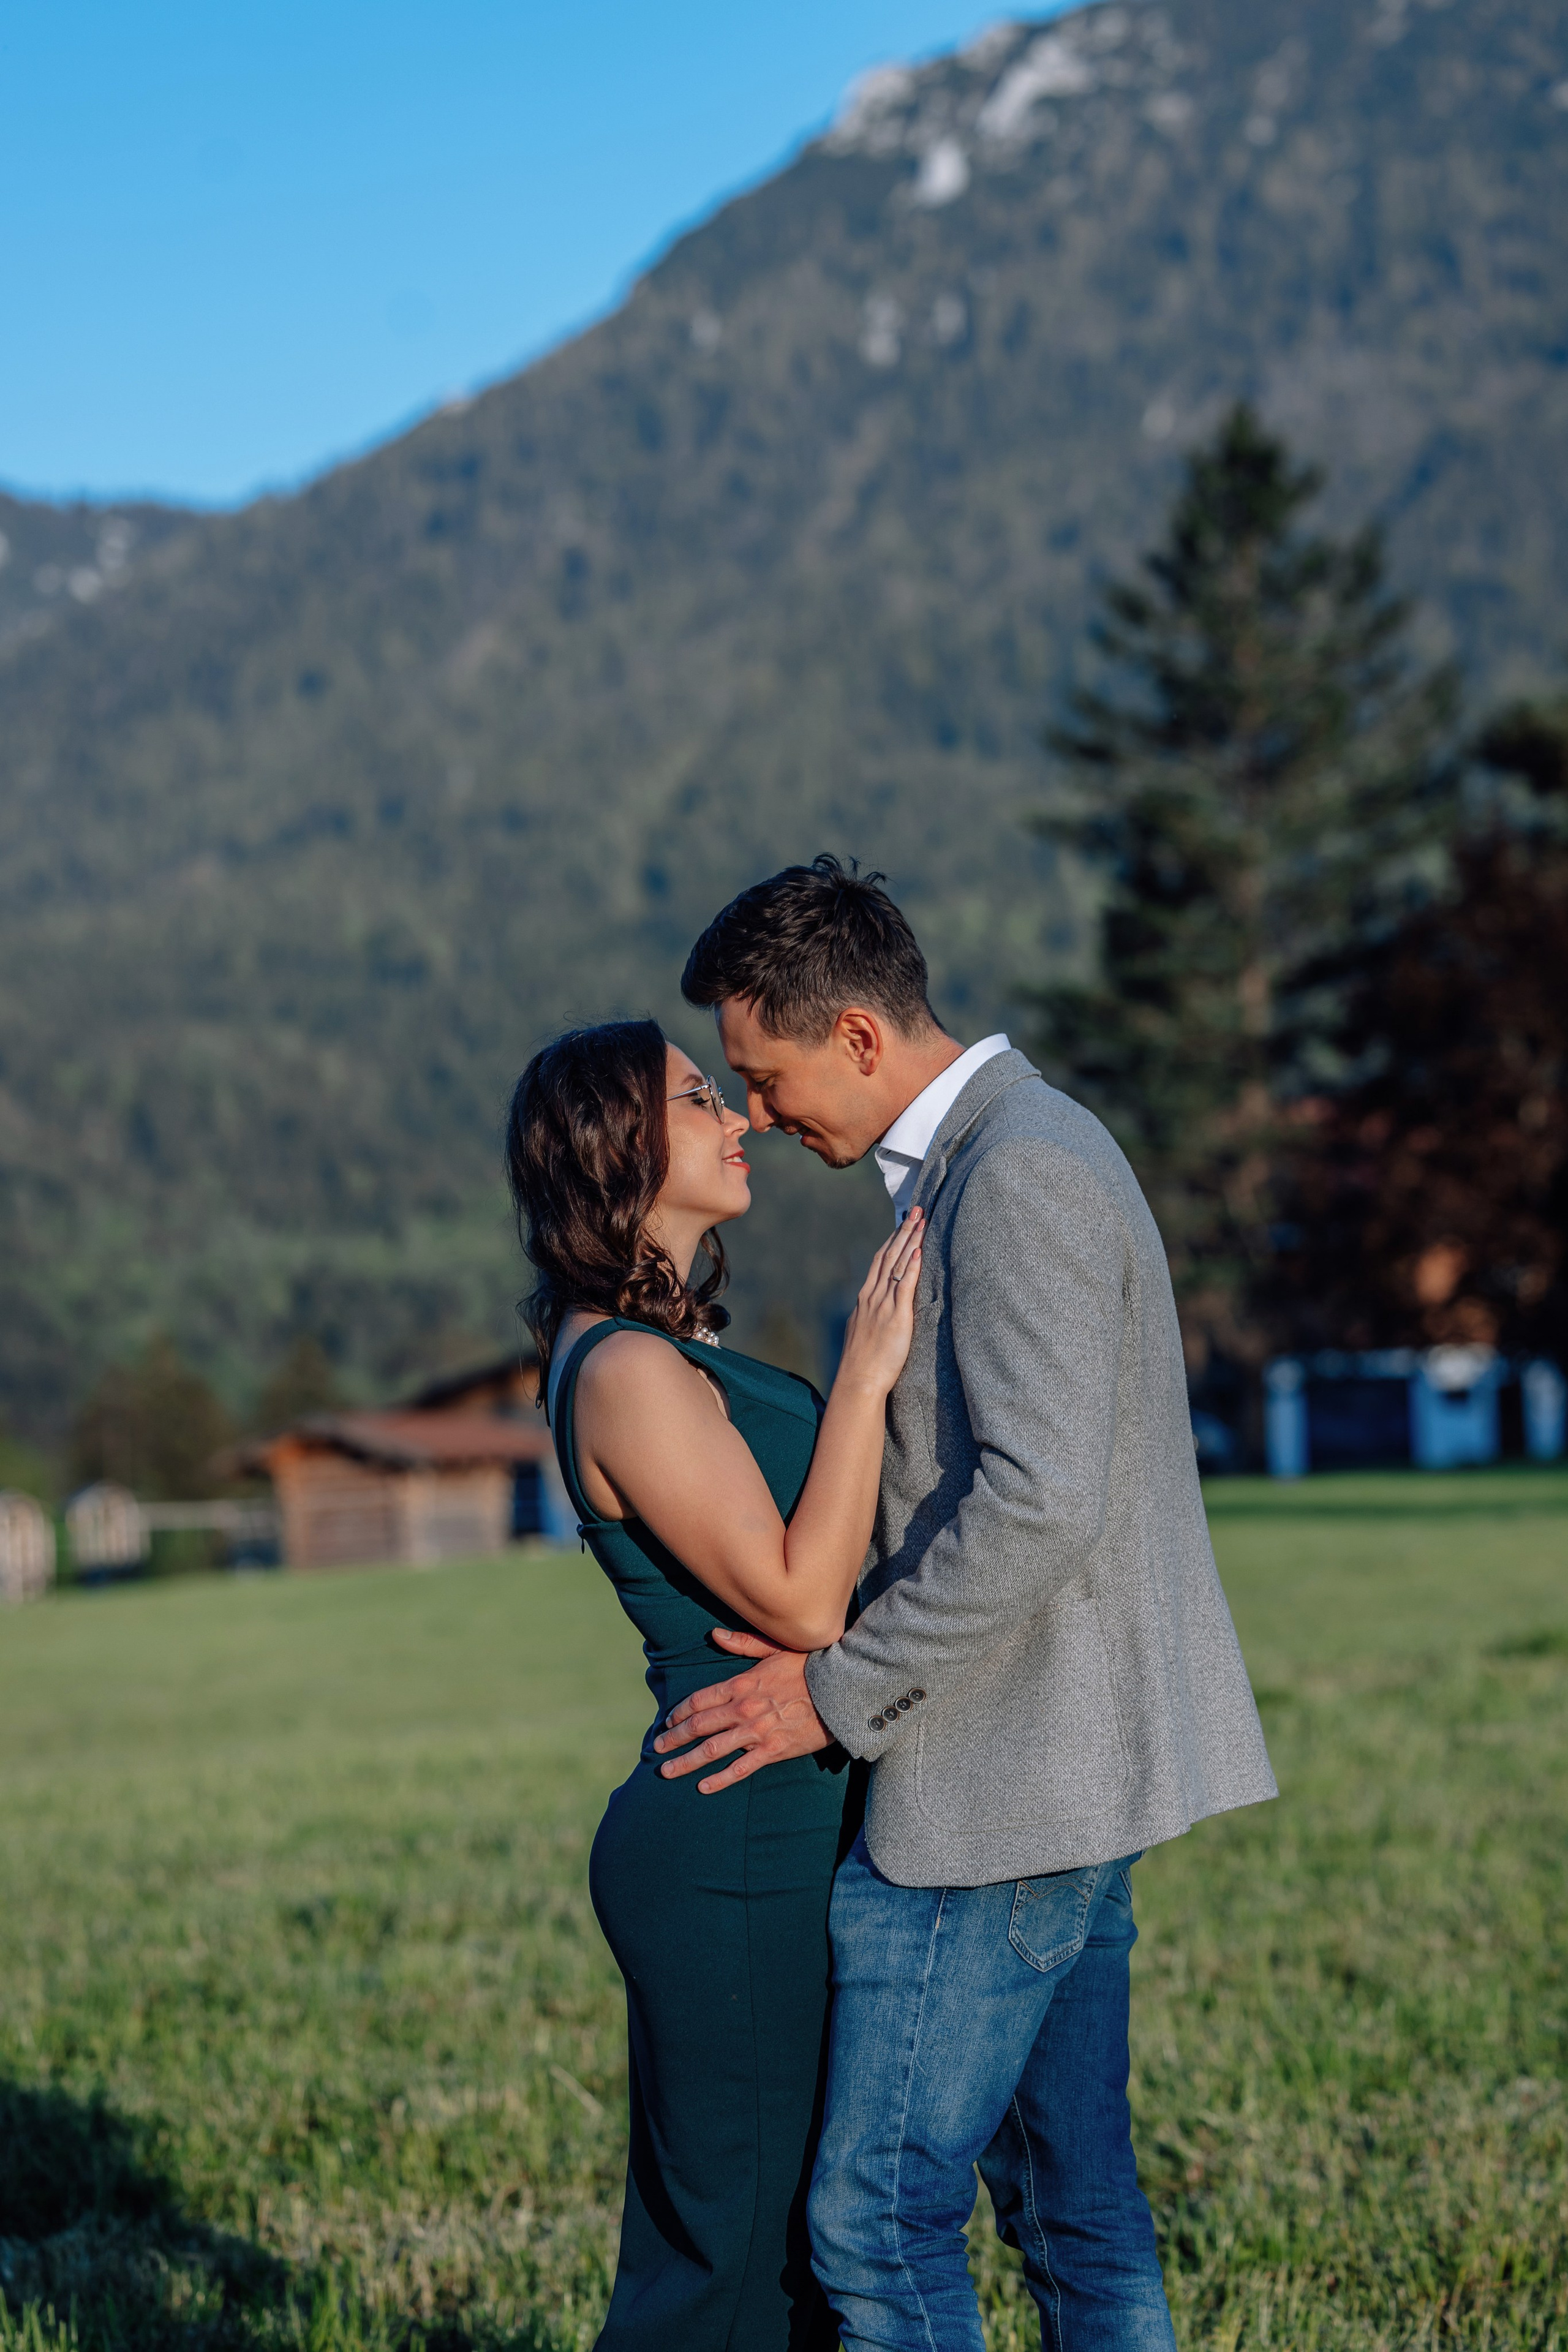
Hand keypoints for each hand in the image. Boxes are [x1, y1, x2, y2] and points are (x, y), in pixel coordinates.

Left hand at [653, 1630, 831, 1792]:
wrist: (842, 1690)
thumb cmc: (810, 1666)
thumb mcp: (775, 1648)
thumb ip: (743, 1643)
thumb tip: (715, 1634)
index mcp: (742, 1684)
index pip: (700, 1700)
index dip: (680, 1711)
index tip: (667, 1719)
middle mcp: (744, 1709)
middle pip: (699, 1726)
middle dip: (674, 1737)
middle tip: (656, 1747)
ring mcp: (757, 1732)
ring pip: (712, 1750)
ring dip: (686, 1761)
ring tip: (666, 1771)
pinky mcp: (774, 1750)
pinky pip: (741, 1769)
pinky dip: (720, 1780)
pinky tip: (703, 1787)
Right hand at [835, 1209, 922, 1398]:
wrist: (858, 1381)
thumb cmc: (862, 1363)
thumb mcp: (861, 1331)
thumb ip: (868, 1315)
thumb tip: (873, 1307)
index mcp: (865, 1299)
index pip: (879, 1261)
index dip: (892, 1240)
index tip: (902, 1223)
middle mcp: (872, 1297)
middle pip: (889, 1255)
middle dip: (903, 1230)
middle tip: (916, 1209)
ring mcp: (883, 1305)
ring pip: (897, 1265)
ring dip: (910, 1240)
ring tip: (921, 1221)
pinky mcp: (896, 1317)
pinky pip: (904, 1286)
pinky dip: (911, 1267)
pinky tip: (919, 1251)